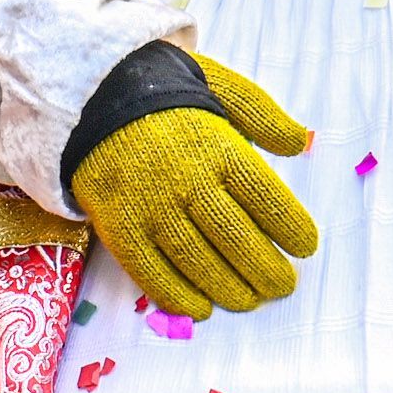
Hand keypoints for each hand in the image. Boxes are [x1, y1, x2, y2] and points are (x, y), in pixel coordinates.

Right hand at [70, 54, 319, 319]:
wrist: (88, 96)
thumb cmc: (163, 96)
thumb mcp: (217, 86)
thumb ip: (261, 112)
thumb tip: (300, 143)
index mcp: (215, 145)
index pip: (267, 198)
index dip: (293, 228)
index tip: (305, 246)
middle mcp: (185, 179)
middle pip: (238, 238)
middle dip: (268, 271)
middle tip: (282, 285)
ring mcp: (149, 206)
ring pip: (199, 263)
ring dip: (231, 289)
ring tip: (249, 299)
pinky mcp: (118, 227)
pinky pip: (152, 274)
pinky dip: (180, 297)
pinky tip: (201, 306)